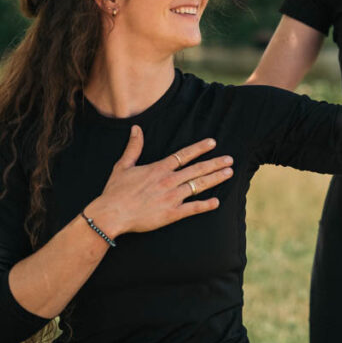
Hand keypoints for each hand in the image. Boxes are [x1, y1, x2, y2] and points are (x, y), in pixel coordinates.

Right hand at [86, 127, 230, 236]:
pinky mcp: (171, 214)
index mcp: (158, 169)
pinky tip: (216, 202)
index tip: (213, 143)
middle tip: (230, 159)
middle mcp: (168, 181)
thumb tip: (136, 128)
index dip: (199, 148)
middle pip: (197, 169)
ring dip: (215, 179)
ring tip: (229, 173)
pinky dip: (205, 205)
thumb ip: (133, 147)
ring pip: (198, 186)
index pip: (184, 155)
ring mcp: (171, 197)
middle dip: (215, 163)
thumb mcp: (123, 166)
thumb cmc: (115, 191)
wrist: (111, 214)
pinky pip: (192, 209)